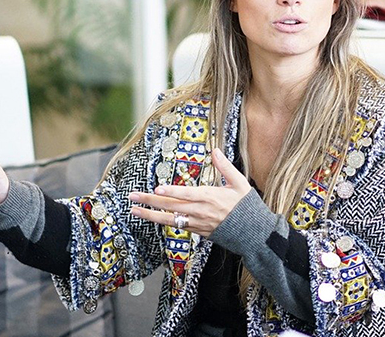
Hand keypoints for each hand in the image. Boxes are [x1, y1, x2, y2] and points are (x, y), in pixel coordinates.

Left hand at [129, 148, 251, 235]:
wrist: (252, 233)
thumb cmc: (246, 206)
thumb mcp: (239, 183)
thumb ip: (225, 167)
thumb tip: (215, 151)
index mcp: (210, 197)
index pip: (186, 194)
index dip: (171, 192)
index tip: (157, 189)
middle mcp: (200, 211)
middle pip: (171, 206)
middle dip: (150, 201)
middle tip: (132, 197)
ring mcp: (197, 223)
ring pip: (169, 219)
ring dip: (150, 215)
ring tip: (134, 210)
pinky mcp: (197, 231)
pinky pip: (177, 226)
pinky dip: (163, 221)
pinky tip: (152, 217)